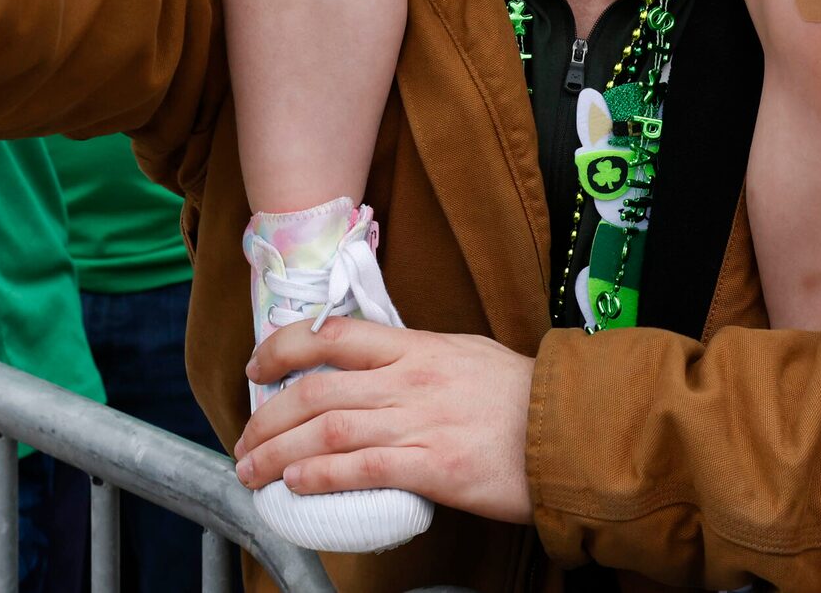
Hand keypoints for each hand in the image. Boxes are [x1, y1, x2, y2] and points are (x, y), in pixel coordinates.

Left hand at [233, 319, 533, 523]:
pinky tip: (296, 484)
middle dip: (266, 415)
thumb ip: (418, 359)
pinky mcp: (434, 468)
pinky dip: (321, 475)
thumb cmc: (524, 397)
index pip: (333, 335)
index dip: (282, 348)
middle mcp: (409, 379)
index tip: (255, 366)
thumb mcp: (465, 355)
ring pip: (327, 429)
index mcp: (416, 347)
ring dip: (278, 451)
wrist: (577, 432)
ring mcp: (420, 422)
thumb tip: (380, 367)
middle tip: (242, 440)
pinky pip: (362, 468)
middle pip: (316, 389)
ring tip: (252, 471)